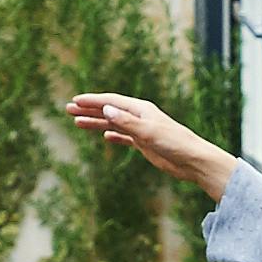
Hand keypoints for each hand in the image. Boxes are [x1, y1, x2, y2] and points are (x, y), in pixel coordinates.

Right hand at [65, 93, 237, 196]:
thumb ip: (126, 122)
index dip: (92, 101)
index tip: (75, 101)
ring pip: (114, 124)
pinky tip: (105, 136)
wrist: (193, 161)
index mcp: (141, 109)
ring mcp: (142, 130)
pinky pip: (125, 136)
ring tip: (77, 122)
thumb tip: (106, 108)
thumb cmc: (174, 143)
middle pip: (109, 111)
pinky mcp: (145, 143)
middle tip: (68, 109)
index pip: (111, 102)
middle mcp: (140, 117)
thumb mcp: (148, 132)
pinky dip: (114, 135)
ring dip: (96, 122)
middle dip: (89, 110)